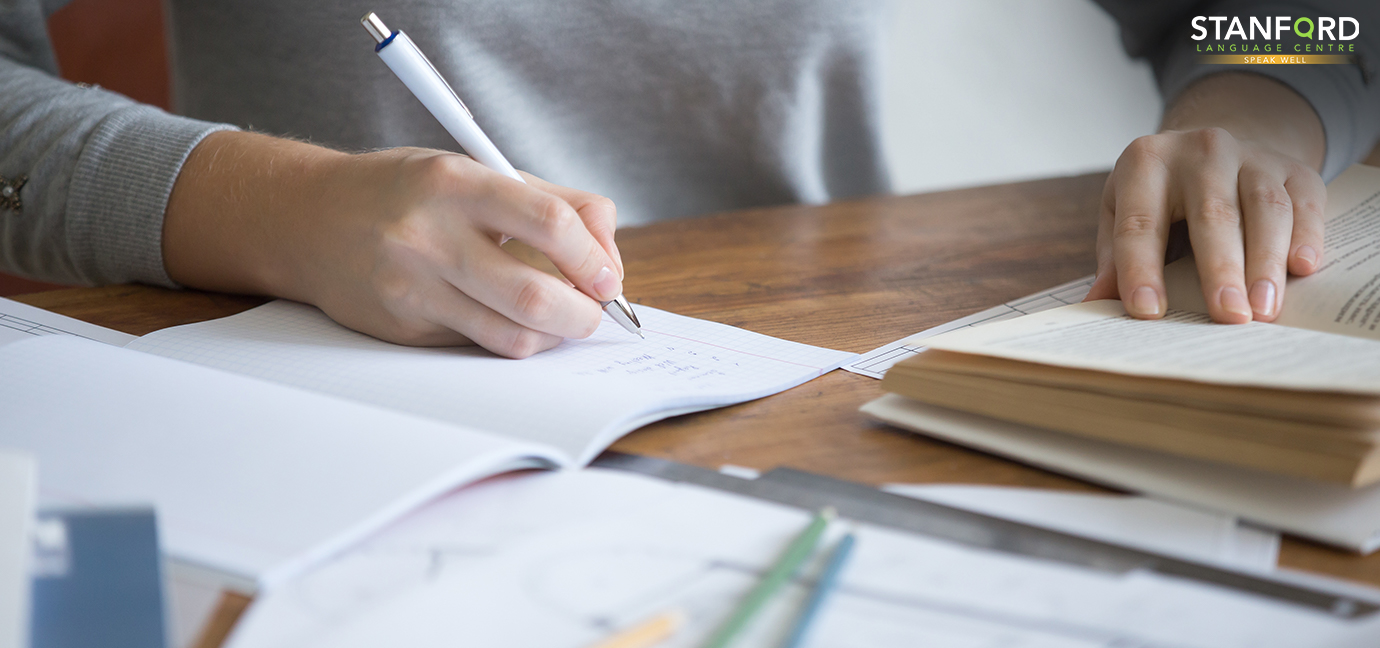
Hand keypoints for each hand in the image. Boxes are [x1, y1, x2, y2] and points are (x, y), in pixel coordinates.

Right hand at [163, 131, 623, 357]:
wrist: (308, 218)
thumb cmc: (407, 191)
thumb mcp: (472, 170)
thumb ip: (549, 201)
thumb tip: (607, 255)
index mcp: (455, 183)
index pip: (551, 224)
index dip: (594, 258)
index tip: (607, 276)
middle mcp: (429, 236)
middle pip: (535, 295)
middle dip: (582, 314)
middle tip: (594, 313)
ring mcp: (412, 289)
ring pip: (510, 336)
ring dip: (552, 336)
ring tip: (559, 320)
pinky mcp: (403, 328)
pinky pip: (477, 346)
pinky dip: (508, 338)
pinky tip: (507, 319)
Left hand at [1085, 73, 1326, 322]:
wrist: (1210, 151)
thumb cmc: (1158, 197)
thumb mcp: (1122, 212)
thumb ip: (1115, 257)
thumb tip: (1095, 304)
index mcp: (1146, 163)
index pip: (1140, 223)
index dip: (1141, 269)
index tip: (1147, 312)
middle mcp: (1201, 151)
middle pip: (1212, 214)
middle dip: (1220, 270)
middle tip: (1228, 317)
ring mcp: (1252, 155)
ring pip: (1264, 208)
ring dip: (1266, 262)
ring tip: (1264, 310)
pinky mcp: (1295, 168)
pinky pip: (1305, 201)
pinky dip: (1307, 235)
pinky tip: (1303, 269)